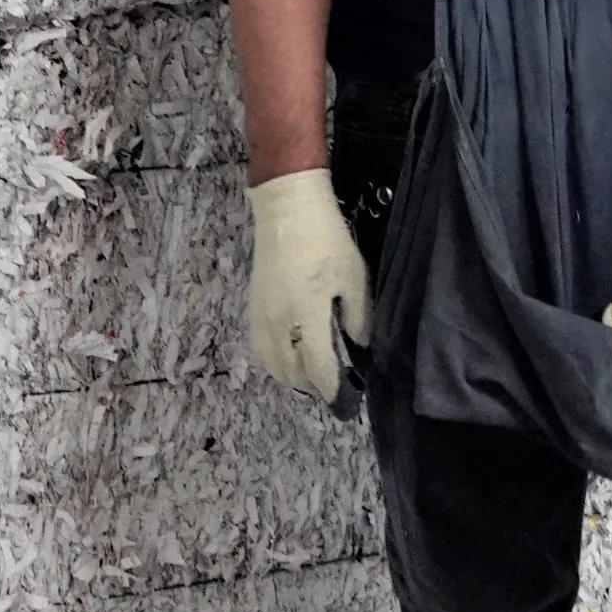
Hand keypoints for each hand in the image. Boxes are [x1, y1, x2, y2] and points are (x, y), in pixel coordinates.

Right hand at [247, 167, 371, 401]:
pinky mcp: (253, 307)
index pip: (318, 370)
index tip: (347, 402)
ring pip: (272, 364)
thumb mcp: (353, 276)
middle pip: (291, 374)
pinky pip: (261, 348)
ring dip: (292, 376)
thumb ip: (358, 317)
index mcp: (306, 316)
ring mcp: (261, 316)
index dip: (333, 391)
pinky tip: (292, 353)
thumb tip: (358, 347)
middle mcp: (278, 323)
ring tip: (314, 372)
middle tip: (334, 384)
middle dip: (313, 386)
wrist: (286, 208)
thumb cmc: (325, 240)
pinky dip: (276, 360)